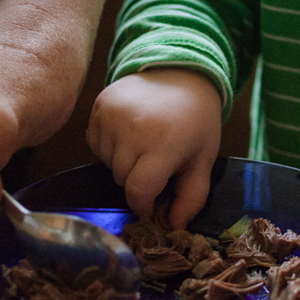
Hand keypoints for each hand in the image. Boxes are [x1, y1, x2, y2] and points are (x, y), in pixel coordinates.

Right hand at [86, 68, 222, 228]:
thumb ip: (192, 196)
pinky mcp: (98, 106)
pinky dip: (109, 146)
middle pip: (121, 179)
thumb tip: (175, 227)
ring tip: (144, 145)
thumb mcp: (203, 159)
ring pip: (107, 163)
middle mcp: (133, 129)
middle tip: (155, 165)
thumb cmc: (196, 121)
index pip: (138, 191)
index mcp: (163, 144)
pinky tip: (129, 133)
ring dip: (123, 163)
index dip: (144, 204)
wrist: (180, 72)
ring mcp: (111, 115)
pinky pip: (95, 144)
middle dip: (137, 181)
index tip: (153, 203)